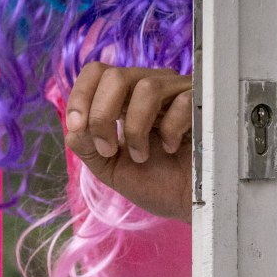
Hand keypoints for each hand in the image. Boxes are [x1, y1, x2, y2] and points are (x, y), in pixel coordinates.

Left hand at [64, 62, 192, 221]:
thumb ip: (86, 145)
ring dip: (135, 128)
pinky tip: (172, 148)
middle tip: (108, 149)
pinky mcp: (202, 103)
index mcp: (125, 98)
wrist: (189, 204)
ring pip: (146, 87)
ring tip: (141, 156)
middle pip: (115, 76)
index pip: (97, 72)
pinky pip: (180, 101)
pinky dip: (169, 131)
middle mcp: (149, 87)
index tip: (78, 129)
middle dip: (102, 115)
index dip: (81, 96)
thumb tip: (74, 126)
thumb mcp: (109, 167)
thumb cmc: (156, 182)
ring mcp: (177, 92)